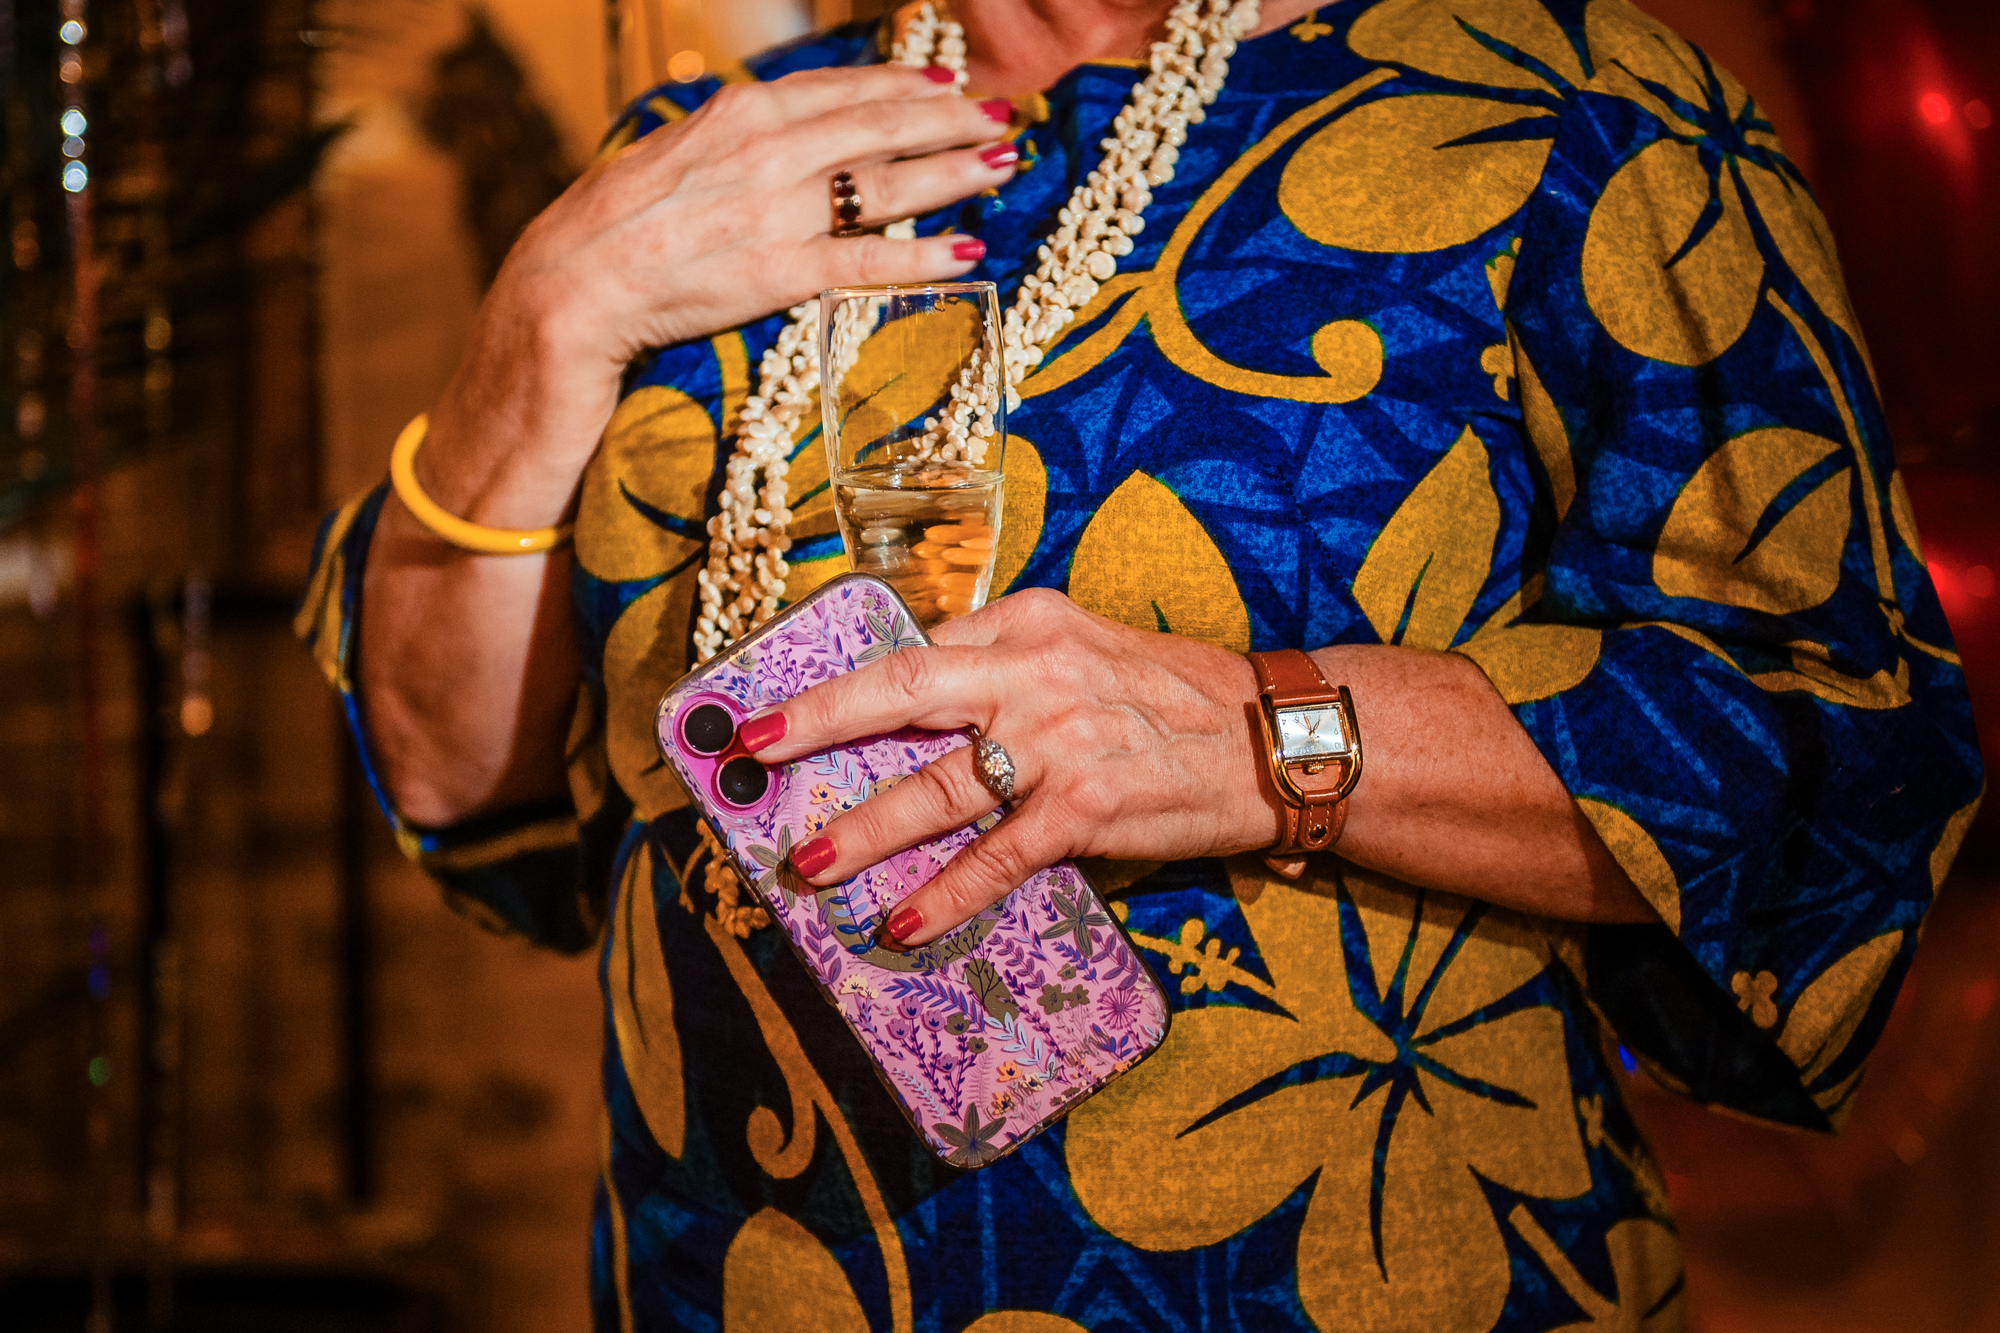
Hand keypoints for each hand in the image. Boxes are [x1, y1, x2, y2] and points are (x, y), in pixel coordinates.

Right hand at [419, 64, 1017, 529]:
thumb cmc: (609, 229)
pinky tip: (967, 252)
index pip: (838, 90)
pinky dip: (922, 255)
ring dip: (953, 171)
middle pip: (877, 126)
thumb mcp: (667, 156)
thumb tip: (749, 115)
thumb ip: (722, 137)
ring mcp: (773, 211)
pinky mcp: (776, 272)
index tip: (948, 87)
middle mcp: (763, 151)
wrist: (566, 289)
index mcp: (736, 115)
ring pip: (885, 183)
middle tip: (1003, 118)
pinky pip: (866, 260)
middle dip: (949, 121)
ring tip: (1003, 166)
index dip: (902, 87)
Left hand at [743, 589, 1279, 948]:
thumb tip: (917, 709)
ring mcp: (1058, 741)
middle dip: (813, 722)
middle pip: (897, 691)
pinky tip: (901, 920)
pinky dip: (944, 893)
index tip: (783, 704)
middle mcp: (1032, 671)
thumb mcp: (1086, 648)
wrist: (1276, 738)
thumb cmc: (1176, 696)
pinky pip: (995, 858)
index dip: (840, 680)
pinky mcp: (1086, 810)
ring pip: (935, 787)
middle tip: (748, 749)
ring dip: (864, 829)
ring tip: (808, 864)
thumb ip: (1005, 665)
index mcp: (1027, 621)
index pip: (914, 645)